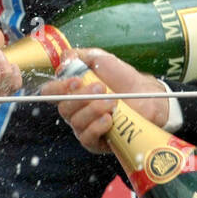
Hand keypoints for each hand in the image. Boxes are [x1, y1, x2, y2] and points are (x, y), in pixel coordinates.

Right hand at [39, 49, 168, 152]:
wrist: (145, 95)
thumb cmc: (122, 78)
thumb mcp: (100, 59)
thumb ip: (79, 55)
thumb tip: (64, 59)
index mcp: (71, 91)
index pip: (51, 92)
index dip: (58, 88)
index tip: (76, 81)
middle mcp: (74, 110)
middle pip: (64, 108)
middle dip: (83, 97)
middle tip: (103, 88)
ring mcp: (84, 127)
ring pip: (76, 122)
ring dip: (94, 109)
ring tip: (113, 101)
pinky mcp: (96, 142)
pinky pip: (87, 138)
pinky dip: (97, 127)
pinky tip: (109, 119)